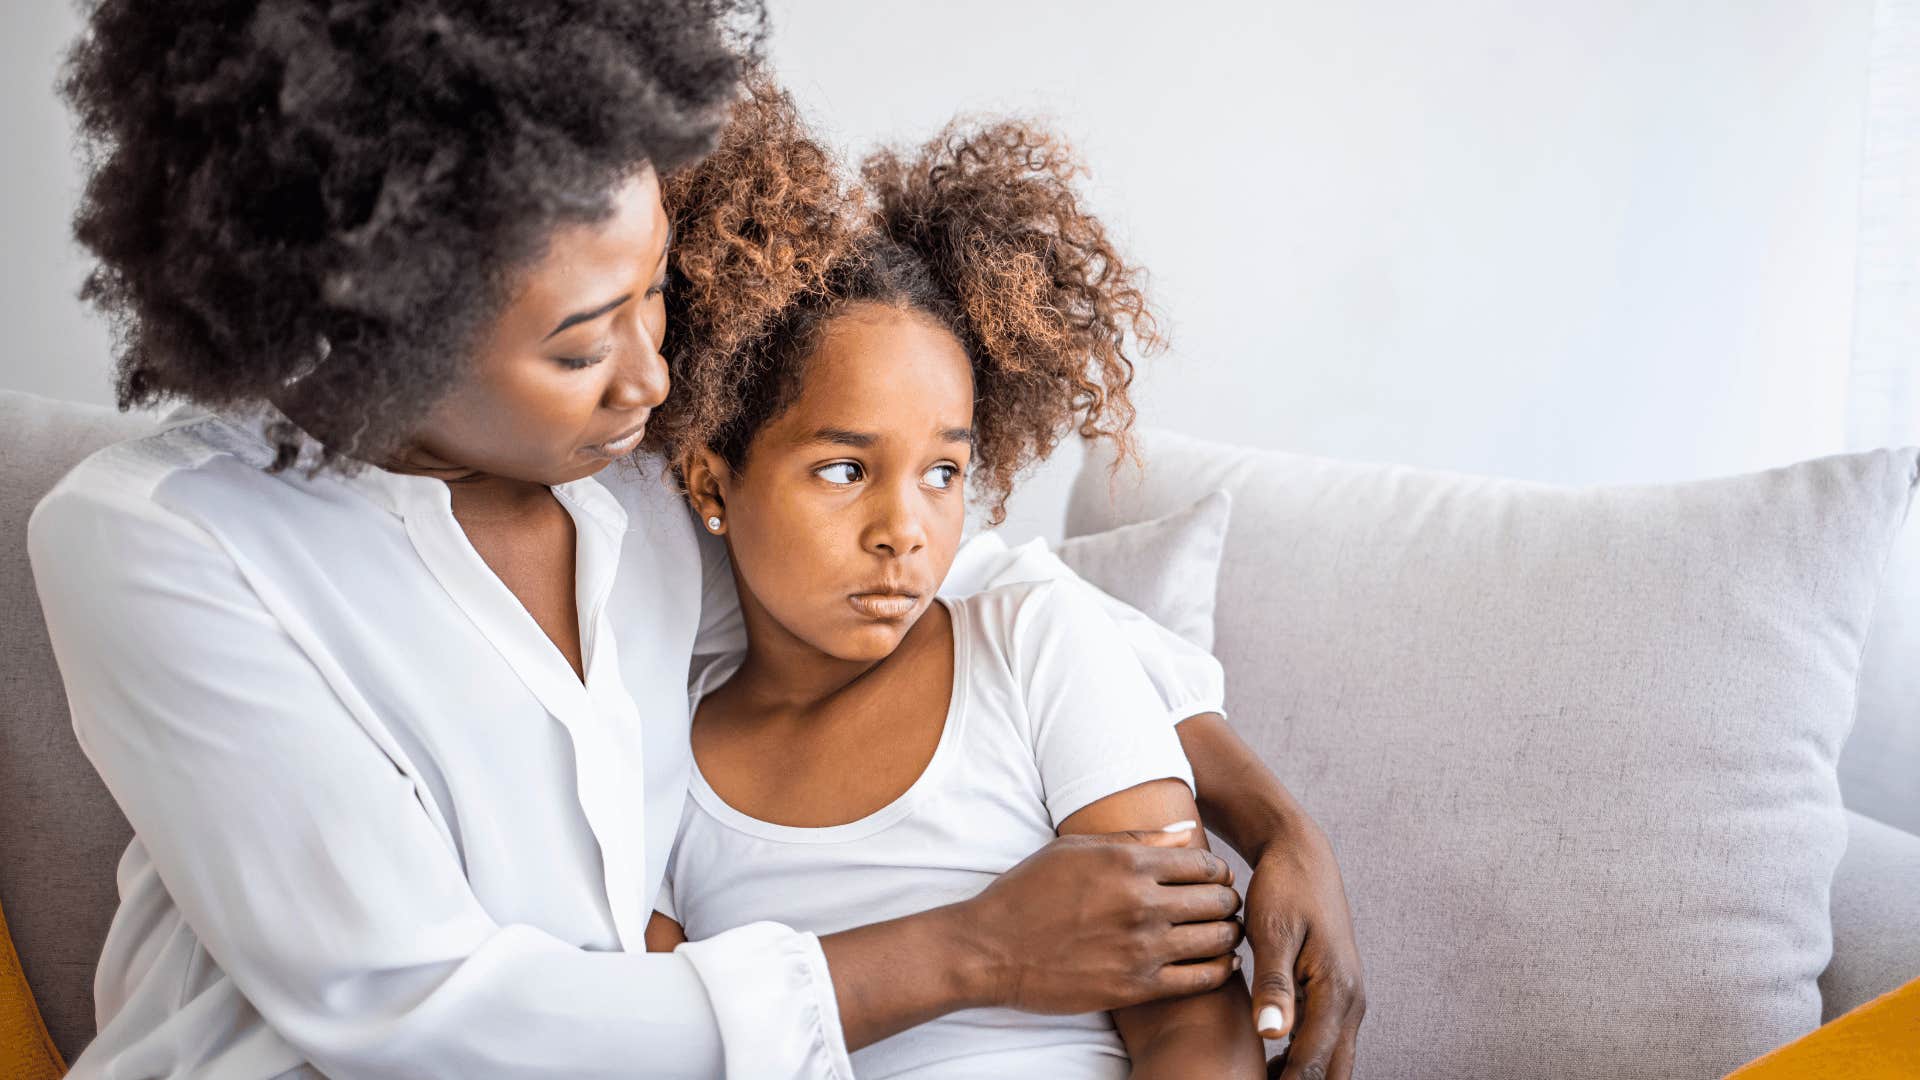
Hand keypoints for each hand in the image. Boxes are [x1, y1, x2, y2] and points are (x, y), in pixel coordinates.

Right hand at [957, 828, 1244, 1015]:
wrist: (991, 949)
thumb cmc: (1028, 892)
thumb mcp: (1075, 849)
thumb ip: (1136, 839)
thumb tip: (1187, 833)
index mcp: (1128, 863)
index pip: (1204, 864)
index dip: (1218, 872)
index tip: (1216, 879)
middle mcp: (1141, 903)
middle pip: (1217, 901)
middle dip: (1227, 902)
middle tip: (1224, 906)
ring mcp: (1141, 947)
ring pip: (1216, 940)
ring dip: (1228, 935)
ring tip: (1224, 933)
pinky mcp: (1136, 986)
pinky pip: (1199, 979)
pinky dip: (1219, 970)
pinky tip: (1220, 964)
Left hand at [1243, 823, 1365, 1079]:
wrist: (1302, 855)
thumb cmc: (1284, 889)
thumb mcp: (1272, 931)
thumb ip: (1274, 984)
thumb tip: (1271, 1035)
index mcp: (1337, 990)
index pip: (1312, 1061)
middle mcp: (1351, 1001)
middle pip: (1332, 1071)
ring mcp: (1347, 1000)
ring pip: (1331, 1060)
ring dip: (1301, 1076)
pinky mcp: (1335, 994)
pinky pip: (1325, 1041)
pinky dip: (1303, 1060)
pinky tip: (1268, 1064)